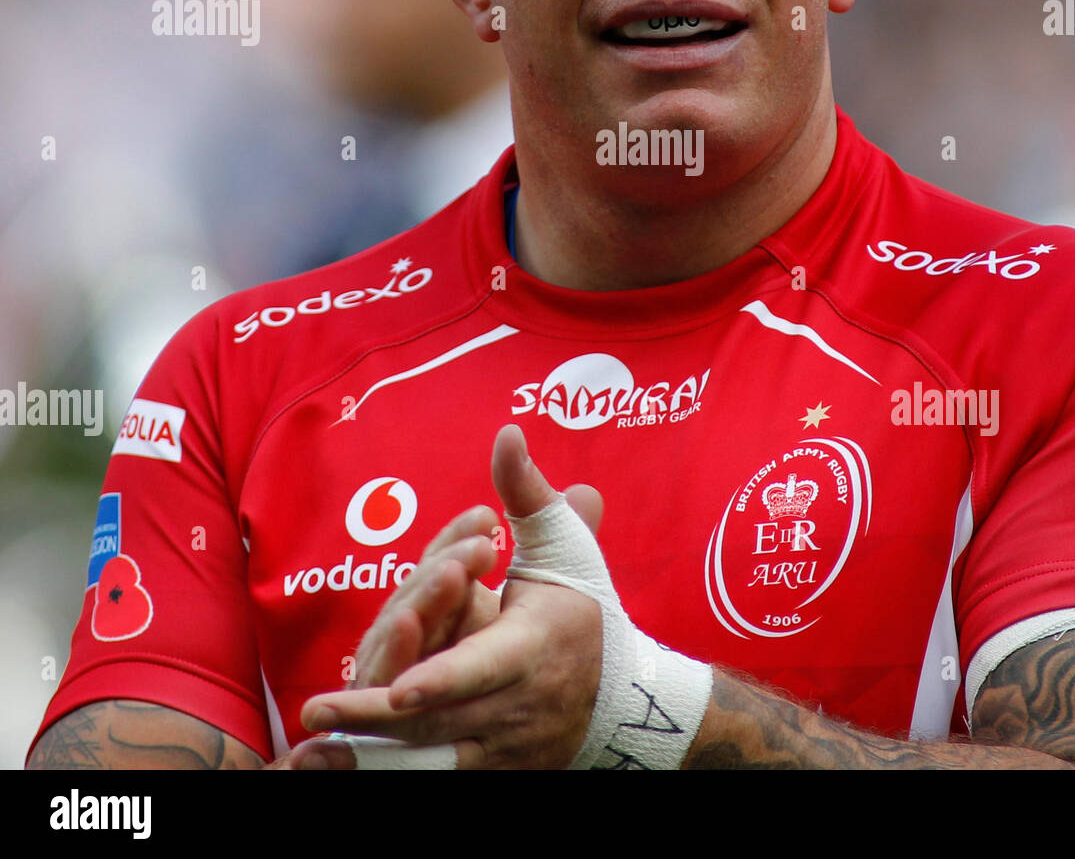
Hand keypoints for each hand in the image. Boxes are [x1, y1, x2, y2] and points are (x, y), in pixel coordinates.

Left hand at [289, 428, 604, 768]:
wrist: (625, 695)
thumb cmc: (584, 606)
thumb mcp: (560, 546)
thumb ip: (526, 493)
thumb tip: (505, 434)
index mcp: (530, 647)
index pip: (481, 666)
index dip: (441, 679)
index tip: (398, 689)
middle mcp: (514, 705)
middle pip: (439, 721)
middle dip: (375, 722)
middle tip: (317, 715)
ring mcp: (503, 748)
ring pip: (433, 760)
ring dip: (374, 760)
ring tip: (313, 757)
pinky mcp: (493, 770)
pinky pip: (438, 777)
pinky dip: (394, 777)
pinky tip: (347, 771)